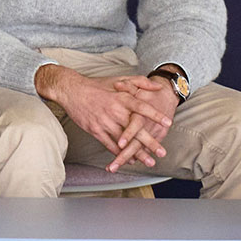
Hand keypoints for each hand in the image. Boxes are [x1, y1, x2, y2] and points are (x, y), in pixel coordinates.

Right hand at [35, 66, 173, 171]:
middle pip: (135, 129)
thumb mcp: (119, 79)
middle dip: (150, 142)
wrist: (72, 91)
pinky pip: (110, 145)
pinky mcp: (95, 130)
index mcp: (122, 98)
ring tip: (149, 161)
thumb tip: (158, 87)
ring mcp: (105, 122)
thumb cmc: (98, 85)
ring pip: (124, 141)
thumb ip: (140, 82)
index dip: (155, 115)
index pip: (142, 107)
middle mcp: (115, 111)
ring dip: (137, 153)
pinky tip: (129, 159)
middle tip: (162, 152)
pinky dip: (120, 154)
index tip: (168, 123)